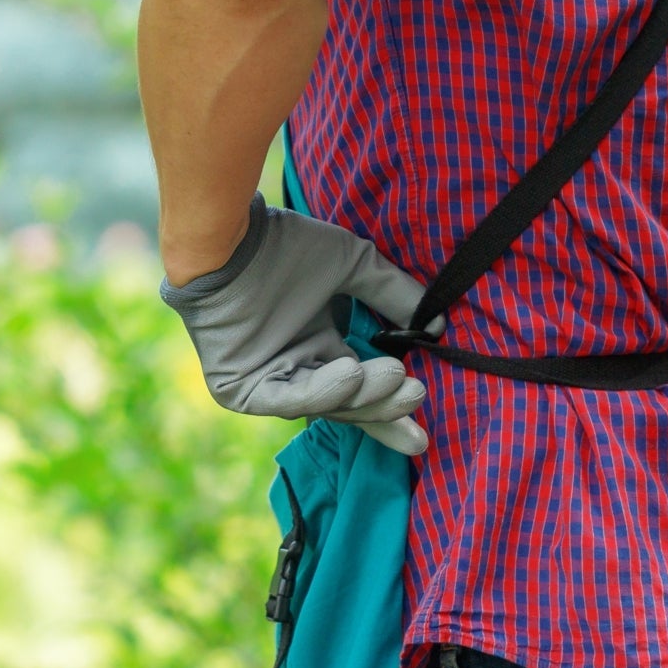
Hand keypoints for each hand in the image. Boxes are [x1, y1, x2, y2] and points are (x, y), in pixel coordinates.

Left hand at [161, 194, 437, 455]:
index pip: (361, 392)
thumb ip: (394, 295)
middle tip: (416, 394)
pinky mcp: (241, 389)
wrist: (229, 238)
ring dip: (361, 395)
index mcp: (320, 349)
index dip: (390, 410)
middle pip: (347, 406)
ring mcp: (267, 383)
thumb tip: (438, 326)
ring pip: (323, 405)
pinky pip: (288, 398)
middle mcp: (296, 371)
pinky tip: (350, 371)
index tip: (424, 428)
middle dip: (384, 408)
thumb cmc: (284, 246)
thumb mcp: (352, 266)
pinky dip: (322, 389)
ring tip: (393, 374)